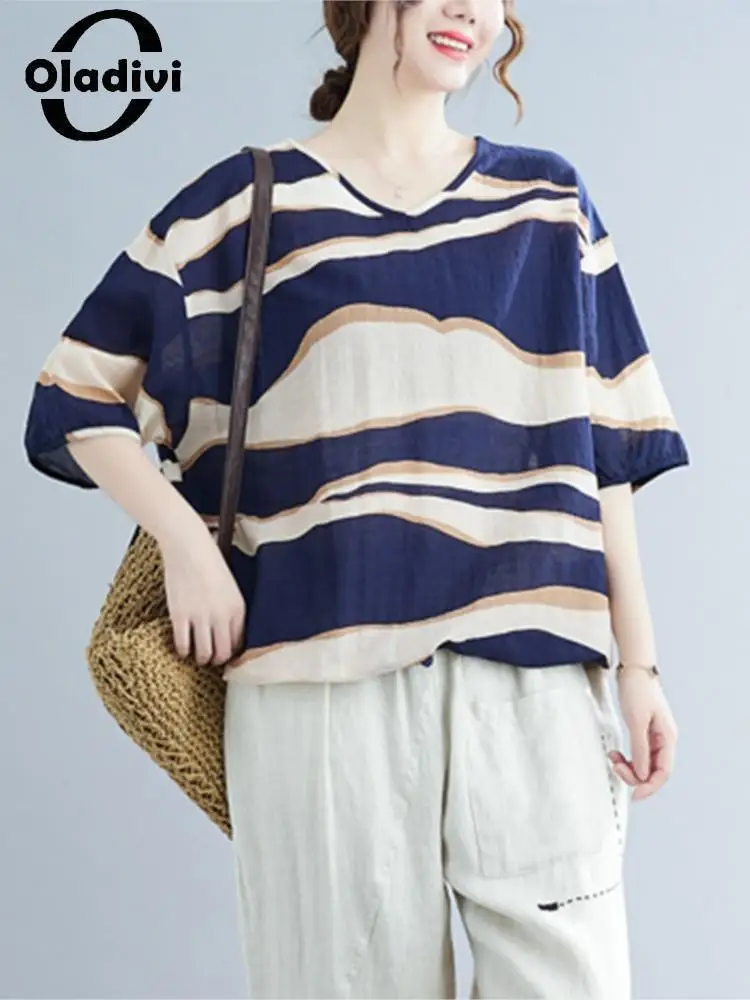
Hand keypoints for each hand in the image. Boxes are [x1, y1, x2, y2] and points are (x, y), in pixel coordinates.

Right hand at [159, 527, 245, 667]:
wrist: (188, 546)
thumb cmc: (209, 561)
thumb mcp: (230, 587)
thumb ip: (231, 609)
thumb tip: (227, 632)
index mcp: (238, 608)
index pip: (240, 643)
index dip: (233, 652)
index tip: (225, 654)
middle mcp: (222, 615)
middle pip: (223, 653)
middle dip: (218, 660)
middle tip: (211, 659)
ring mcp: (201, 617)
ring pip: (204, 654)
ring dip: (201, 659)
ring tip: (197, 656)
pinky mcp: (180, 615)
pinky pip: (183, 645)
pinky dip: (183, 651)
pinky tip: (183, 649)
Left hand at [608, 670, 677, 800]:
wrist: (634, 669)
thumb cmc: (638, 690)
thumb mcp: (637, 721)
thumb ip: (640, 749)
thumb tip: (642, 773)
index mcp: (667, 738)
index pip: (663, 772)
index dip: (650, 786)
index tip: (634, 795)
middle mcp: (664, 739)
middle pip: (653, 770)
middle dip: (634, 774)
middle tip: (615, 767)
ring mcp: (654, 735)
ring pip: (644, 762)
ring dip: (629, 766)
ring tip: (613, 759)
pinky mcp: (644, 730)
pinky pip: (638, 752)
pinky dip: (627, 756)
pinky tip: (615, 754)